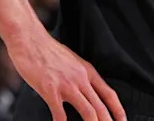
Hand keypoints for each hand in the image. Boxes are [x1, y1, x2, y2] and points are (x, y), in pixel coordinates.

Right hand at [7, 30, 126, 120]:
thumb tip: (83, 90)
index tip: (123, 120)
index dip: (118, 109)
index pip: (109, 93)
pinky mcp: (50, 90)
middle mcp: (80, 78)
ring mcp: (66, 85)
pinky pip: (60, 114)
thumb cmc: (47, 50)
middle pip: (100, 107)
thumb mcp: (72, 61)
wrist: (30, 39)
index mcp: (87, 71)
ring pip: (88, 111)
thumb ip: (79, 76)